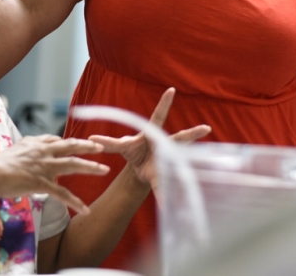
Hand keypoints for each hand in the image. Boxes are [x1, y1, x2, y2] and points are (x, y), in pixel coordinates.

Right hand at [0, 135, 107, 213]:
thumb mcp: (14, 150)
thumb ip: (25, 148)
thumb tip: (27, 149)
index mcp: (36, 144)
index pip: (56, 140)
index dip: (68, 142)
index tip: (78, 143)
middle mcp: (44, 153)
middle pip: (71, 146)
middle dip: (88, 146)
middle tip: (102, 146)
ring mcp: (45, 167)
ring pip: (73, 164)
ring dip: (91, 167)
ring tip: (105, 169)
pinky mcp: (42, 183)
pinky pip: (63, 194)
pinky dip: (75, 202)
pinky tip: (85, 209)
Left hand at [88, 87, 210, 187]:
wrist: (141, 171)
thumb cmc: (134, 152)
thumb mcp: (122, 147)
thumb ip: (108, 144)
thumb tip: (90, 139)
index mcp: (153, 134)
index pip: (159, 115)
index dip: (164, 103)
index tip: (171, 89)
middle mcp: (165, 145)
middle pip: (180, 138)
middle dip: (192, 134)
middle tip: (206, 128)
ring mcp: (168, 160)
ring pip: (180, 162)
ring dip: (188, 169)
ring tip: (203, 169)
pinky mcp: (165, 176)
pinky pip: (165, 186)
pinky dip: (165, 197)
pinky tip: (168, 205)